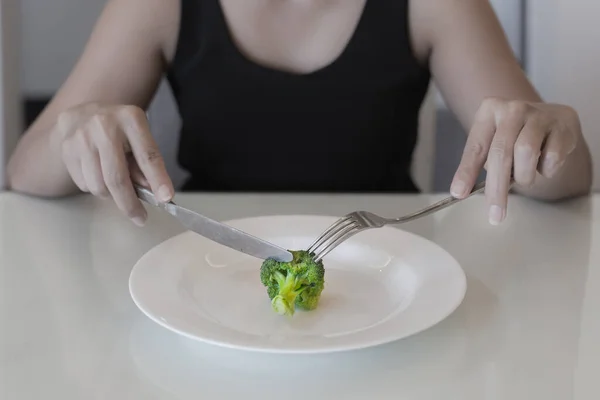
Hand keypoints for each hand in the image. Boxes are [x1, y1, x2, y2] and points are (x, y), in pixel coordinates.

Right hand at [53, 102, 173, 225]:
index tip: (166, 198)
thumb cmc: (119, 131)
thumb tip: (154, 193)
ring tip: (116, 184)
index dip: (158, 179)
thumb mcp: (139, 138)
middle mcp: (104, 126)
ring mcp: (81, 138)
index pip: (147, 155)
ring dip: (111, 195)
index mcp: (131, 119)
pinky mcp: (66, 150)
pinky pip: (84, 185)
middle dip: (130, 204)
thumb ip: (146, 164)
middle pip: (117, 178)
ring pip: (99, 186)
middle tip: (140, 218)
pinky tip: (98, 173)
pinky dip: (95, 187)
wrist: (81, 114)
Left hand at [450, 98, 579, 224]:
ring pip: (526, 153)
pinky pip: (552, 157)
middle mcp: (513, 109)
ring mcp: (539, 115)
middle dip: (497, 188)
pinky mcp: (562, 125)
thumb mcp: (491, 142)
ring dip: (524, 176)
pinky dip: (546, 169)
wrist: (551, 119)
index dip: (466, 172)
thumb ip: (480, 163)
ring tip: (524, 177)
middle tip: (495, 214)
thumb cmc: (513, 136)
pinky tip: (544, 163)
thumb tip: (462, 191)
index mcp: (489, 111)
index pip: (475, 147)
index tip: (459, 193)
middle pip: (501, 153)